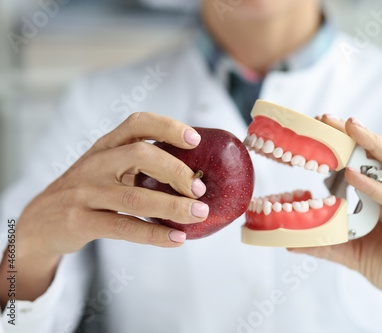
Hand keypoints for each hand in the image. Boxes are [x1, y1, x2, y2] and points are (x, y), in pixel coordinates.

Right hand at [1, 112, 208, 304]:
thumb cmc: (87, 191)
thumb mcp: (106, 168)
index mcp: (106, 146)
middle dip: (176, 170)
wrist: (39, 222)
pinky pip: (123, 228)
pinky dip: (153, 234)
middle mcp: (96, 164)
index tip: (195, 139)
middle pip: (140, 155)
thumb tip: (194, 173)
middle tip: (200, 189)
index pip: (137, 123)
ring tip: (199, 213)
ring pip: (134, 198)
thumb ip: (138, 164)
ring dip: (173, 206)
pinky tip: (177, 239)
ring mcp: (85, 192)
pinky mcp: (80, 221)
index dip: (168, 127)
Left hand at [290, 116, 381, 332]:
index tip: (316, 129)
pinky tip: (353, 175)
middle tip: (326, 117)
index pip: (364, 162)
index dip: (342, 144)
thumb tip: (290, 242)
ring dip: (373, 144)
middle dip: (354, 133)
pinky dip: (375, 186)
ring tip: (349, 127)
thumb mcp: (352, 254)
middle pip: (378, 154)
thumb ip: (325, 245)